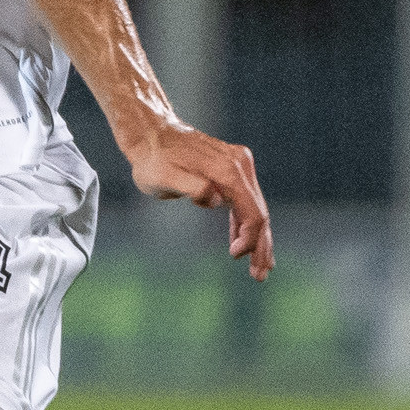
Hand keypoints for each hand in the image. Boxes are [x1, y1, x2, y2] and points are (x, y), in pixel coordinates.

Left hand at [121, 121, 274, 279]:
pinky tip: (241, 242)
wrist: (149, 133)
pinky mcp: (231, 167)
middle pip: (259, 212)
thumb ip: (191, 188)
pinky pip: (242, 200)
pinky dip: (243, 222)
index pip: (252, 212)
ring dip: (256, 238)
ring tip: (258, 267)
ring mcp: (238, 164)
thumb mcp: (163, 177)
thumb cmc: (152, 159)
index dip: (250, 238)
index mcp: (229, 171)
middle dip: (260, 245)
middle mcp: (240, 165)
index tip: (235, 256)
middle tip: (259, 275)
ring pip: (254, 207)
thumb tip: (215, 198)